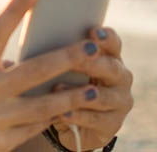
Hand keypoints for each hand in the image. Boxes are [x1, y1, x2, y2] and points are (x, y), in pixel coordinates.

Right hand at [0, 0, 107, 151]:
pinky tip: (70, 113)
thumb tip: (29, 56)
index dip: (16, 8)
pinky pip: (35, 128)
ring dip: (72, 97)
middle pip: (33, 70)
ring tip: (94, 89)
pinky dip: (53, 119)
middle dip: (67, 58)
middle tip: (92, 48)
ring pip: (43, 105)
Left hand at [47, 26, 132, 149]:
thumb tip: (35, 36)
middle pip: (112, 68)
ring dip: (79, 93)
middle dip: (93, 63)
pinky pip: (96, 120)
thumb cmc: (65, 84)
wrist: (72, 120)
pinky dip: (77, 116)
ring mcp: (120, 102)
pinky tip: (62, 113)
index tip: (93, 31)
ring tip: (58, 88)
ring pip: (103, 96)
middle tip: (75, 60)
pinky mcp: (113, 125)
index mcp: (111, 58)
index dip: (106, 38)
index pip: (113, 44)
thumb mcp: (64, 67)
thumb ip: (61, 53)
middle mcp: (121, 78)